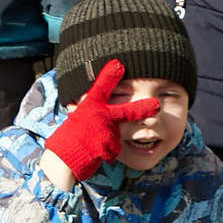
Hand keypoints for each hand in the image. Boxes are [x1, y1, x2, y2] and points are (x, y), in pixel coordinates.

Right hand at [40, 60, 160, 185]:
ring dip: (109, 138)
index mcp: (90, 105)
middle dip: (143, 108)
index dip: (109, 76)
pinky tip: (96, 151)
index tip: (118, 64)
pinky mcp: (111, 147)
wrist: (65, 157)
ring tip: (93, 142)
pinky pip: (115, 147)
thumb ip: (90, 107)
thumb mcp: (78, 115)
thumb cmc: (70, 134)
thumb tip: (90, 100)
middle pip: (127, 111)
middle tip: (157, 105)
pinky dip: (107, 150)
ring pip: (119, 133)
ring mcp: (107, 133)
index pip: (101, 88)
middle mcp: (100, 117)